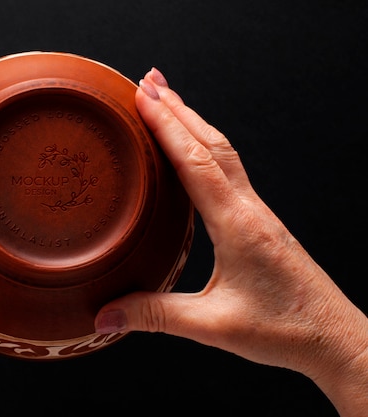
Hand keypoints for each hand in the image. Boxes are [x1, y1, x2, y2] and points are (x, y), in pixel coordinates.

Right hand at [95, 69, 367, 415]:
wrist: (335, 339)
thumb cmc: (284, 330)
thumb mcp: (212, 326)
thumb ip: (154, 316)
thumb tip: (104, 315)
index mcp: (237, 224)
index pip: (196, 161)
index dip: (167, 126)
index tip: (143, 96)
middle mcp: (249, 209)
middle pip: (212, 143)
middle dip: (179, 108)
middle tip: (149, 81)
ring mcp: (257, 212)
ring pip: (223, 152)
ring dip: (194, 122)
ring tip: (168, 101)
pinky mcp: (260, 221)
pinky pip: (230, 170)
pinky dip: (207, 146)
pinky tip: (196, 150)